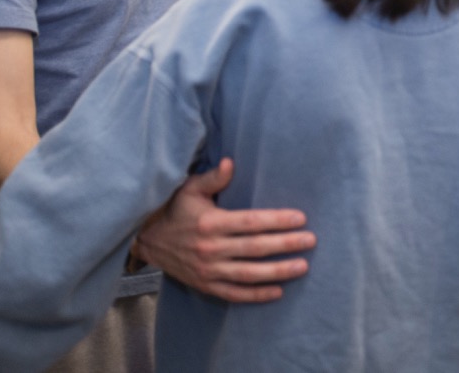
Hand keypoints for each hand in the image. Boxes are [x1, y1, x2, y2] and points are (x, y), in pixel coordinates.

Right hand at [133, 158, 315, 302]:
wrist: (147, 239)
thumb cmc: (175, 209)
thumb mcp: (190, 189)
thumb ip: (213, 177)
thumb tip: (231, 163)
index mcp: (211, 223)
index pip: (251, 222)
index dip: (277, 221)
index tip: (301, 218)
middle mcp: (210, 248)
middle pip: (256, 248)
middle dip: (286, 244)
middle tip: (311, 241)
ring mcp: (208, 270)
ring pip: (249, 274)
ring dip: (278, 271)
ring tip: (302, 266)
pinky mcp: (205, 285)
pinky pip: (234, 293)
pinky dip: (256, 295)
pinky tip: (278, 291)